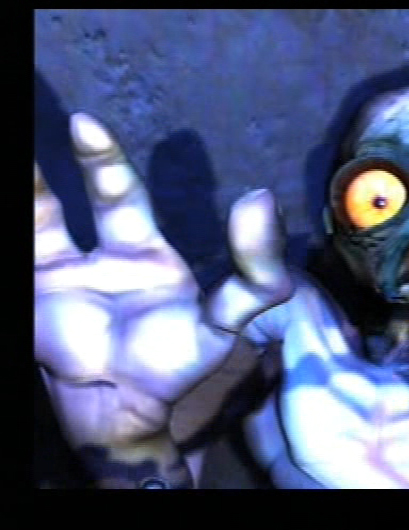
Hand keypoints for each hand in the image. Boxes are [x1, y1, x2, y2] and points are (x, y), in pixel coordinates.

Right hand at [35, 114, 291, 486]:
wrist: (125, 406)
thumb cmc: (177, 363)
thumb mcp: (224, 320)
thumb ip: (256, 273)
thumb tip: (263, 200)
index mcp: (146, 252)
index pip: (131, 198)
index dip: (121, 169)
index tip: (130, 143)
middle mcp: (106, 253)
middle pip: (99, 193)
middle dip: (94, 157)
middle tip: (84, 123)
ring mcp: (66, 271)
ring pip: (45, 215)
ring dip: (37, 186)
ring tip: (25, 155)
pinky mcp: (38, 286)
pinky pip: (27, 240)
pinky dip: (25, 212)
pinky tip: (22, 182)